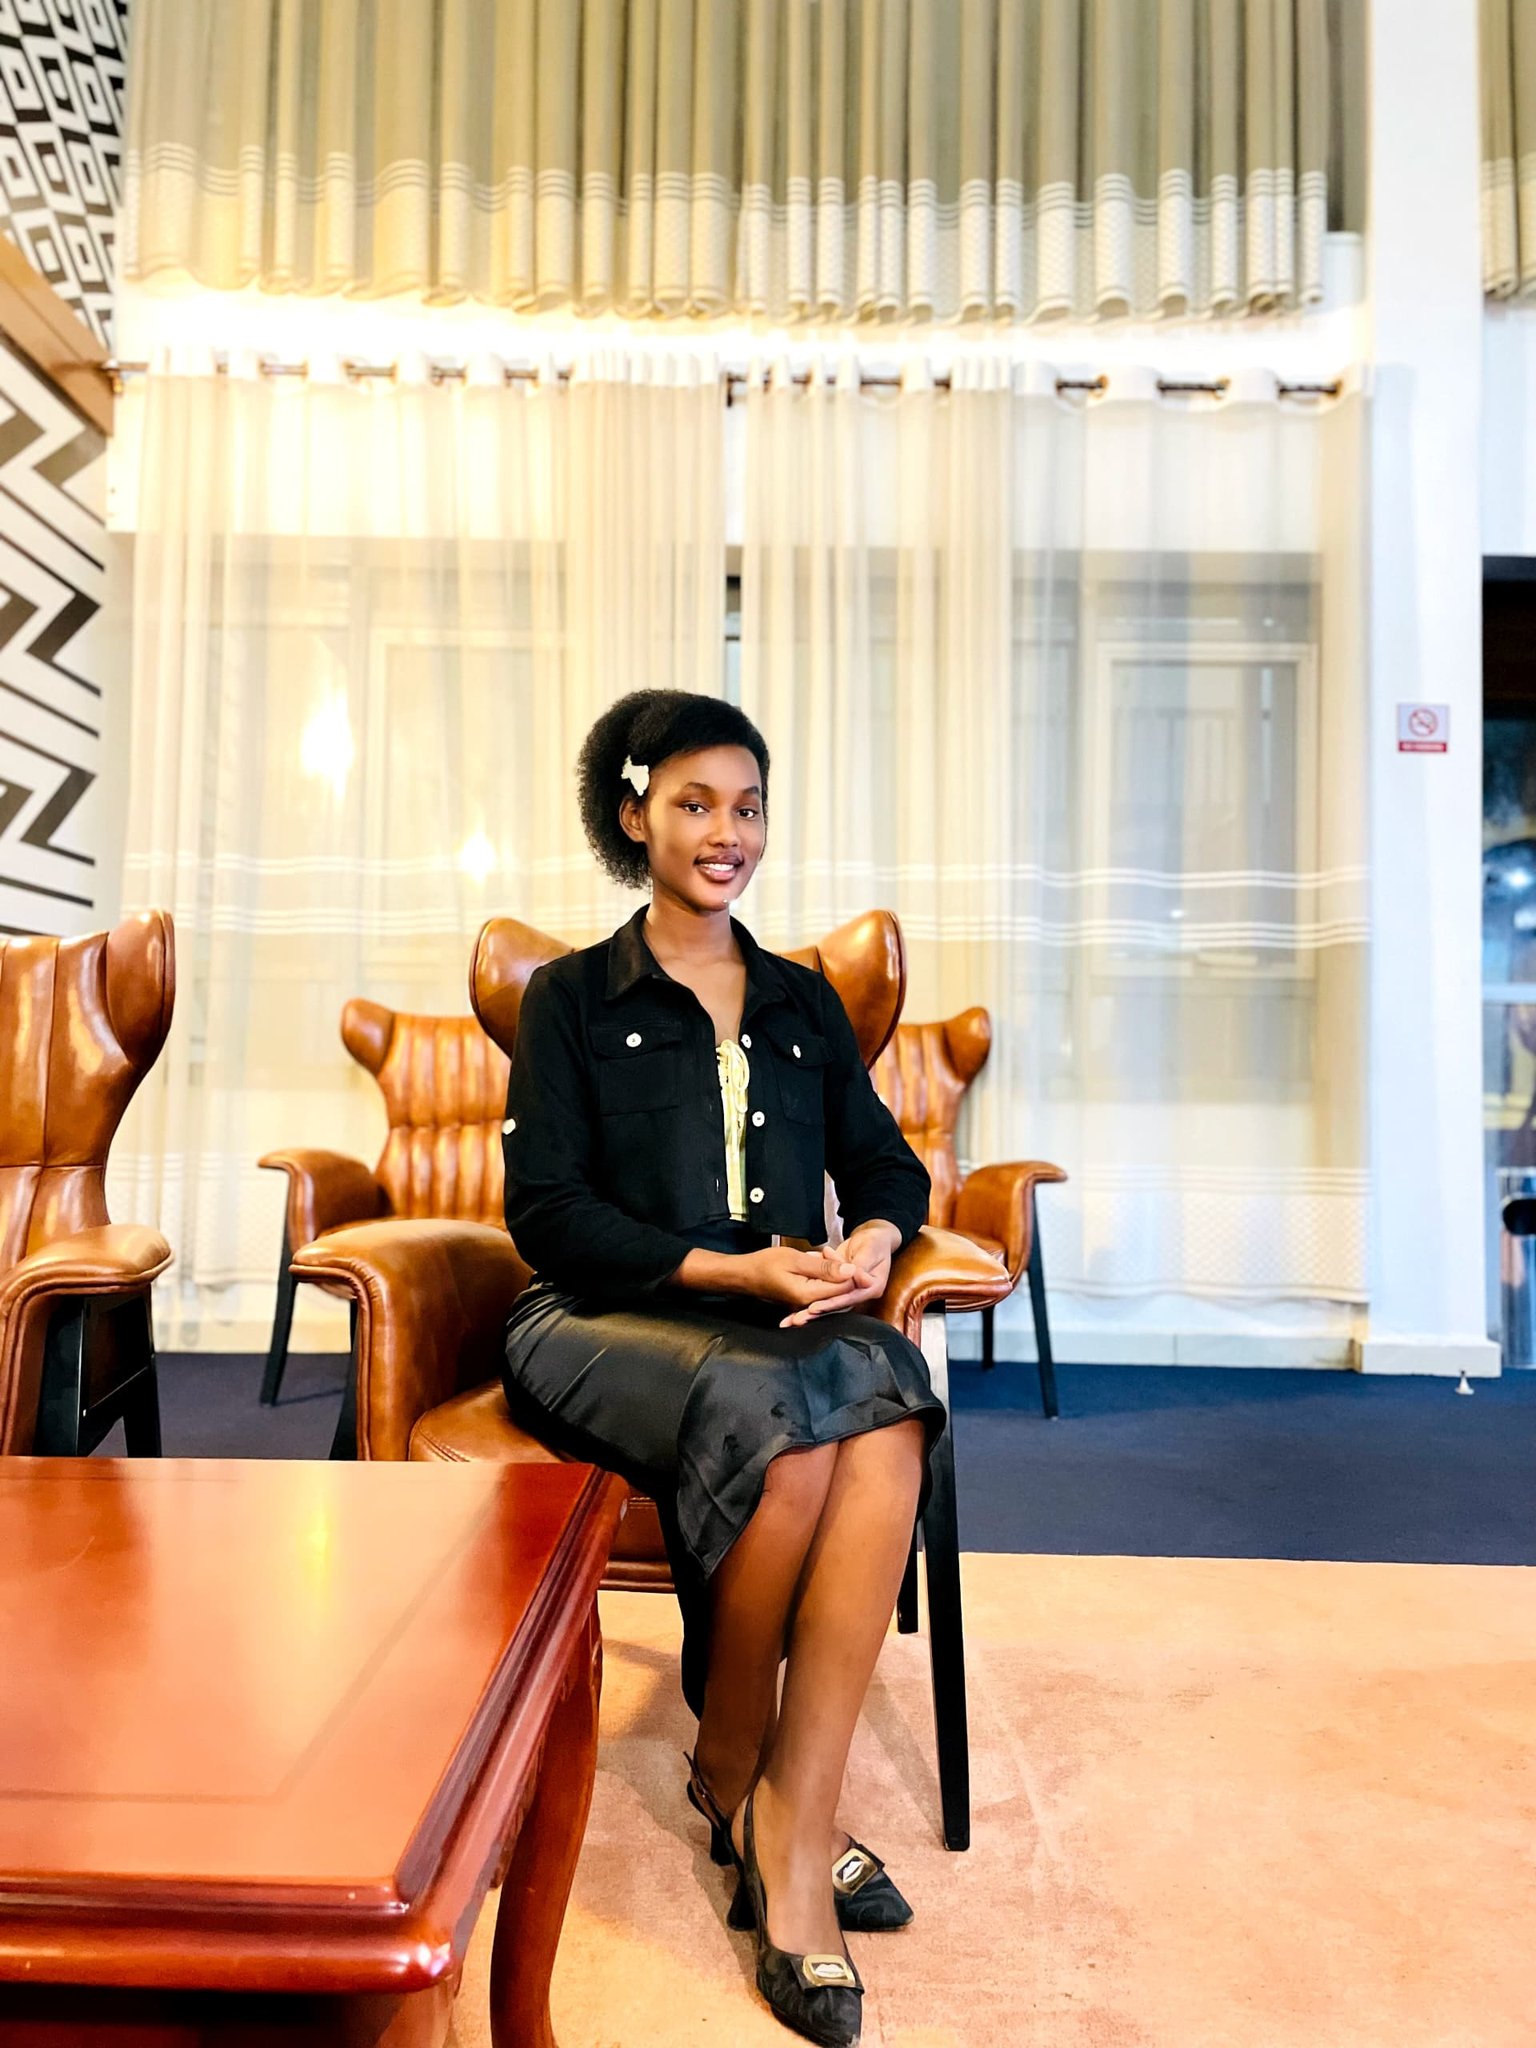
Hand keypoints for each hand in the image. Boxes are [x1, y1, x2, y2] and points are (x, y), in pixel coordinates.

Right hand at [737, 1243, 882, 1312]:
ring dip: (829, 1271)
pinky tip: (813, 1262)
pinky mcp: (803, 1301)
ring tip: (816, 1256)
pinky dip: (821, 1275)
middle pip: (840, 1291)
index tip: (846, 1256)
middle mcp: (810, 1305)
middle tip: (828, 1254)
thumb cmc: (764, 1264)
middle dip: (840, 1271)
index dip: (851, 1272)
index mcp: (809, 1295)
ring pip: (831, 1289)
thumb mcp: (796, 1260)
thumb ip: (824, 1267)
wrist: (743, 1275)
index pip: (844, 1288)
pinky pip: (821, 1290)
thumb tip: (851, 1271)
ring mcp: (806, 1305)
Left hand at [777, 1221, 898, 1327]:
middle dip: (816, 1312)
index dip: (832, 1302)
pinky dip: (809, 1302)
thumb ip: (861, 1264)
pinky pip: (823, 1295)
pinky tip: (793, 1312)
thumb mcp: (870, 1249)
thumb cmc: (875, 1242)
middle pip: (836, 1305)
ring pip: (827, 1302)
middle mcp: (861, 1293)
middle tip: (797, 1320)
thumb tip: (855, 1276)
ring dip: (809, 1312)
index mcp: (873, 1287)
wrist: (873, 1238)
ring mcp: (849, 1291)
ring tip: (791, 1320)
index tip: (814, 1308)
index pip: (850, 1297)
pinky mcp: (839, 1287)